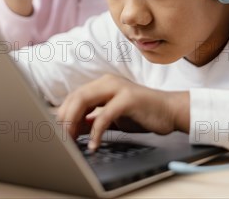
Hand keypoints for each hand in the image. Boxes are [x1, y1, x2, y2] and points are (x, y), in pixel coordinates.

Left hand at [56, 74, 189, 150]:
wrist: (170, 112)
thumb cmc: (142, 114)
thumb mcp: (113, 118)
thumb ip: (93, 120)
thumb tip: (72, 129)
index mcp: (102, 84)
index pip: (74, 97)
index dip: (63, 115)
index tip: (58, 133)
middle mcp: (108, 82)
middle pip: (75, 97)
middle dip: (64, 119)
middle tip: (61, 139)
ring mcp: (118, 88)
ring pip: (84, 100)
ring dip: (74, 122)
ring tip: (70, 140)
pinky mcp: (128, 98)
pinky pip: (104, 115)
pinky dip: (96, 132)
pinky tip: (94, 145)